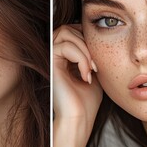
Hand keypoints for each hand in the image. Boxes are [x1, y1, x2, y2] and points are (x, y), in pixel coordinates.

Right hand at [53, 24, 102, 146]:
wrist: (79, 119)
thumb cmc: (86, 101)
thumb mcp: (92, 71)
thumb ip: (90, 55)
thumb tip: (96, 36)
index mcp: (61, 57)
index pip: (72, 30)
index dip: (87, 37)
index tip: (97, 61)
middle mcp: (52, 55)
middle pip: (67, 27)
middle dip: (86, 42)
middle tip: (96, 65)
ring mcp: (49, 58)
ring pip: (65, 32)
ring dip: (84, 50)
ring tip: (92, 70)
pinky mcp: (49, 63)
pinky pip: (65, 46)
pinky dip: (80, 58)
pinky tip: (86, 75)